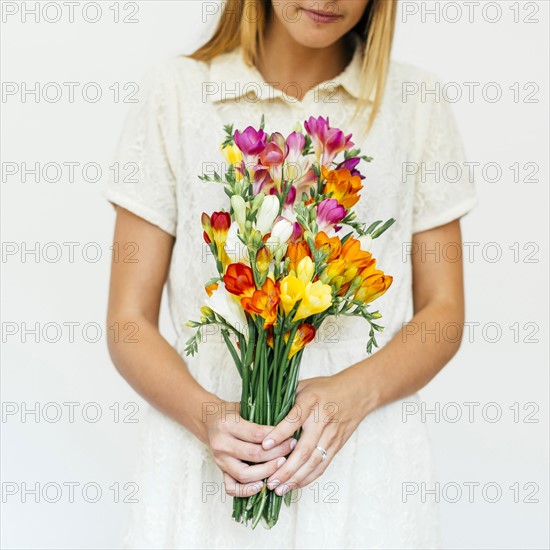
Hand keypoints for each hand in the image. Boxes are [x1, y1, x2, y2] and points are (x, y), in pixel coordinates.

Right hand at [204, 399, 296, 497]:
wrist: (209, 420)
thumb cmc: (231, 412)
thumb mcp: (243, 407)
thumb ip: (260, 416)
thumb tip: (287, 425)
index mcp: (227, 424)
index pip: (256, 434)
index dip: (276, 437)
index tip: (290, 436)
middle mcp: (221, 443)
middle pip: (253, 455)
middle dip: (276, 454)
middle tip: (291, 449)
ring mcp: (219, 460)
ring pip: (244, 474)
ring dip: (266, 472)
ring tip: (282, 465)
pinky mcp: (220, 471)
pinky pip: (232, 488)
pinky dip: (247, 491)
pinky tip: (262, 485)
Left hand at [261, 370, 375, 494]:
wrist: (357, 392)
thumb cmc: (324, 387)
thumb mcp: (304, 385)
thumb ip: (285, 398)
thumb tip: (260, 411)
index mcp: (311, 401)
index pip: (295, 418)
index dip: (280, 432)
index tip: (264, 444)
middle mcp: (322, 419)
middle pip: (304, 448)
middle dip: (286, 468)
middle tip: (269, 480)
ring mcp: (331, 434)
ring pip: (313, 461)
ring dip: (296, 478)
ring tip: (279, 489)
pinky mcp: (337, 445)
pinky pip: (322, 465)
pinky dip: (308, 477)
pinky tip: (295, 485)